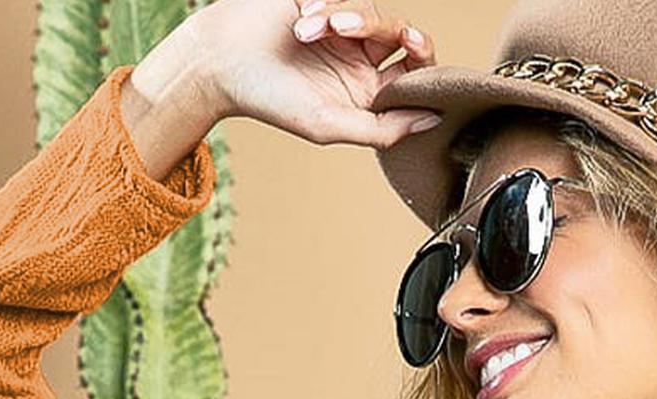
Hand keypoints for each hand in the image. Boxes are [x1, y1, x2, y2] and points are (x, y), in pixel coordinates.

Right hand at [193, 0, 443, 146]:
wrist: (222, 60)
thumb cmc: (270, 100)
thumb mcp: (328, 124)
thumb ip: (383, 128)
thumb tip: (435, 118)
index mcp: (365, 95)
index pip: (412, 82)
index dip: (426, 75)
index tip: (422, 70)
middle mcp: (360, 61)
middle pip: (406, 41)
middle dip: (408, 36)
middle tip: (406, 38)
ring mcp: (344, 28)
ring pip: (377, 15)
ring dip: (352, 18)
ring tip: (310, 32)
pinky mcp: (327, 0)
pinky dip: (328, 7)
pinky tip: (303, 22)